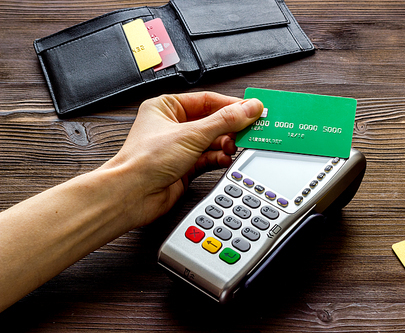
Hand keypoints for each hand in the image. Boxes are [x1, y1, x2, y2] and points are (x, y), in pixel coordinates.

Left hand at [102, 91, 262, 226]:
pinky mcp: (185, 166)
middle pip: (212, 121)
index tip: (253, 109)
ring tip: (235, 146)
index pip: (207, 100)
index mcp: (167, 107)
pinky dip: (219, 158)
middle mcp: (172, 126)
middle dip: (231, 127)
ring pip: (212, 141)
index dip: (232, 105)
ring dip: (225, 144)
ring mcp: (179, 147)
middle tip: (251, 129)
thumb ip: (225, 121)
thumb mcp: (192, 134)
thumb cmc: (145, 160)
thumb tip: (249, 108)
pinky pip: (209, 157)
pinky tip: (226, 158)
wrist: (133, 194)